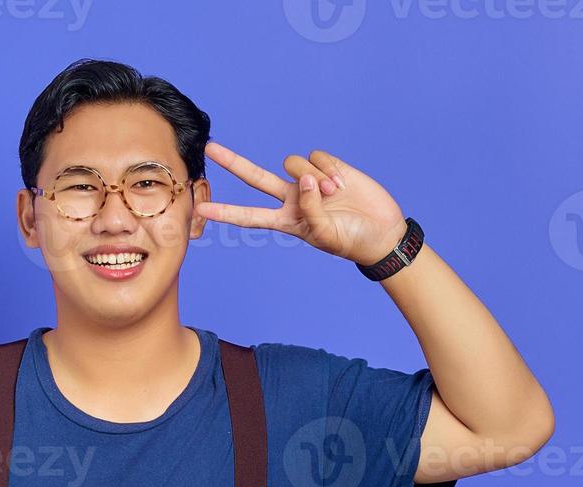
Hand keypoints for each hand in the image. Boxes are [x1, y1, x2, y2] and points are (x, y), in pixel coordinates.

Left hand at [194, 141, 406, 265]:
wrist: (381, 231)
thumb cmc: (351, 240)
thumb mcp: (325, 235)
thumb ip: (311, 209)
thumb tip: (305, 179)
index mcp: (286, 220)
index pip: (249, 216)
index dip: (226, 212)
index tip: (202, 208)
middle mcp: (292, 197)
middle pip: (255, 177)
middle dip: (233, 162)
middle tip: (210, 148)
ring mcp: (308, 181)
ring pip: (293, 163)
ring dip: (315, 177)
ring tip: (335, 195)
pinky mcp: (326, 166)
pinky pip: (316, 157)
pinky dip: (329, 168)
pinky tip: (342, 183)